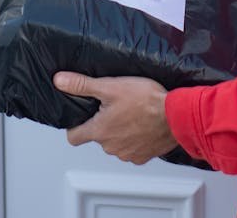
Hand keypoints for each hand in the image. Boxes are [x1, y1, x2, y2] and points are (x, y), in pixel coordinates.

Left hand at [53, 72, 179, 164]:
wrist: (176, 115)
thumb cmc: (146, 100)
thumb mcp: (110, 86)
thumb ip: (82, 85)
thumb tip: (60, 80)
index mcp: (100, 131)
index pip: (73, 138)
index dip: (74, 127)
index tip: (81, 118)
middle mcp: (111, 147)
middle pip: (98, 138)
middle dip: (104, 124)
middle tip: (115, 107)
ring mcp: (127, 154)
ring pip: (116, 143)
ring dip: (121, 132)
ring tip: (132, 115)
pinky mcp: (143, 157)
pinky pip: (133, 150)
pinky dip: (136, 140)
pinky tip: (143, 125)